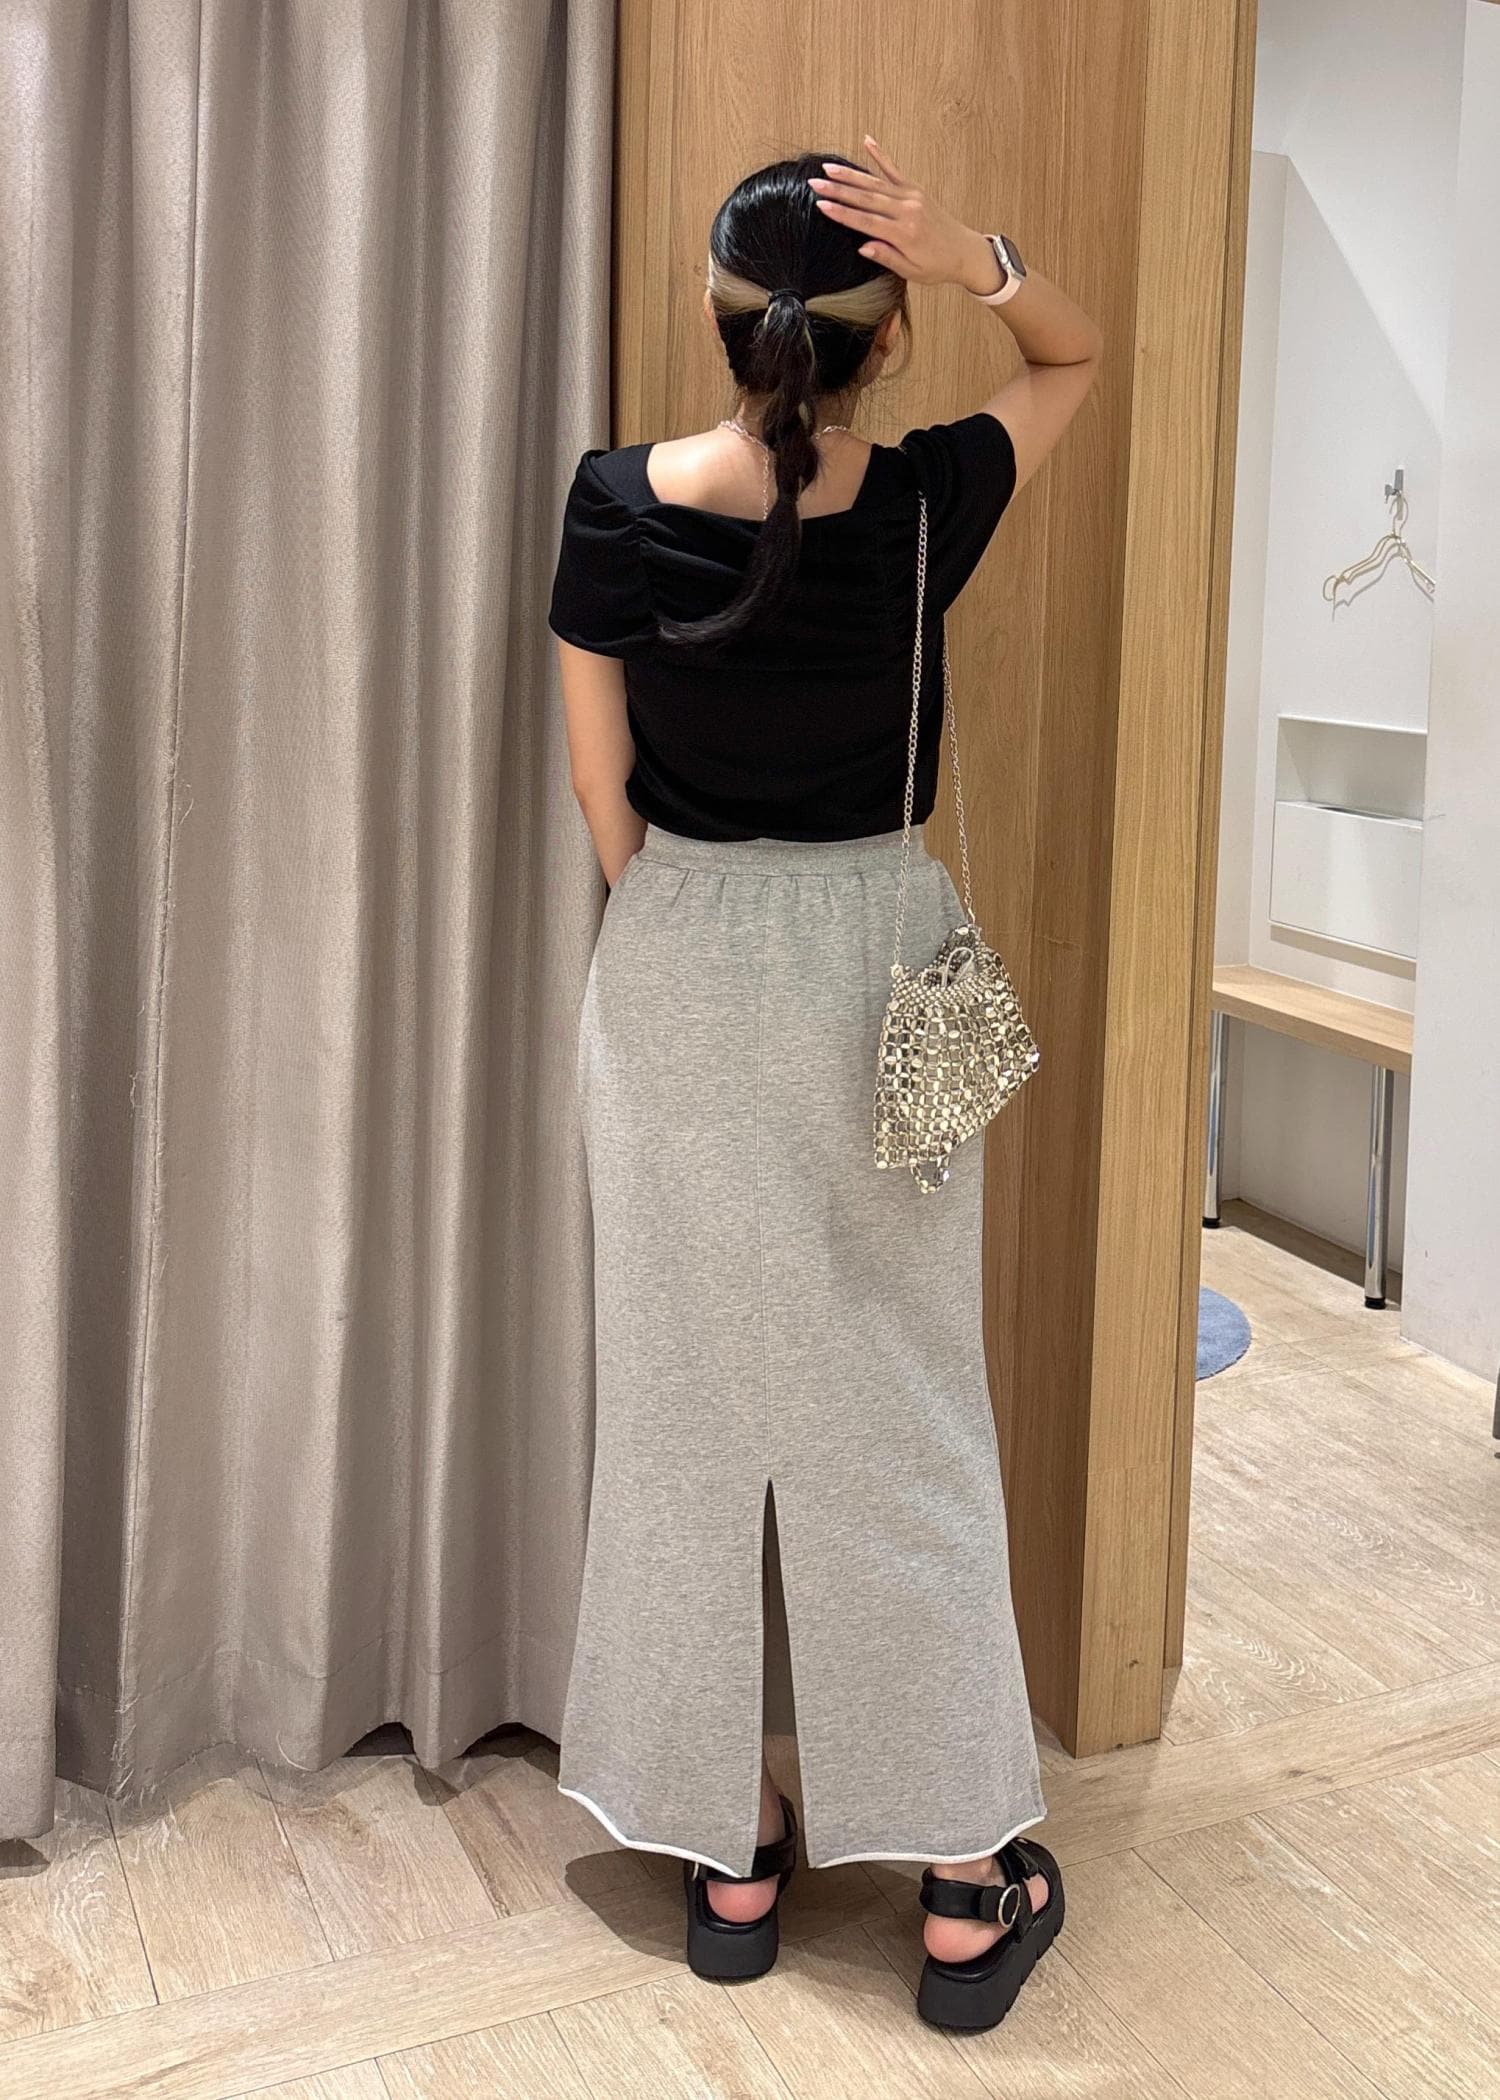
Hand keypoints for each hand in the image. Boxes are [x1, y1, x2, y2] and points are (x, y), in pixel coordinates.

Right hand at [806, 135, 1001, 294]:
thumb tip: (862, 246)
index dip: (842, 213)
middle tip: (815, 182)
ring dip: (850, 174)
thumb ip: (887, 257)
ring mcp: (912, 196)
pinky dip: (880, 156)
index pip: (866, 221)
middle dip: (839, 190)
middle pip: (866, 198)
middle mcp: (907, 210)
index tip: (821, 205)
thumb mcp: (911, 271)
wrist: (965, 251)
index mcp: (904, 233)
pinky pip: (894, 170)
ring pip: (876, 182)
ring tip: (828, 168)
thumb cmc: (937, 266)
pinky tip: (868, 141)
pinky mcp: (916, 190)